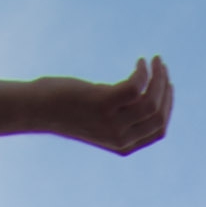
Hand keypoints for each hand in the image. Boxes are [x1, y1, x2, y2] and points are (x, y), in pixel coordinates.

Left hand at [49, 57, 172, 155]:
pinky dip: (142, 72)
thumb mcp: (97, 119)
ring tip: (155, 60)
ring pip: (150, 101)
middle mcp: (119, 138)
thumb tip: (140, 95)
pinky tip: (140, 62)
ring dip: (158, 77)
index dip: (168, 107)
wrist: (37, 109)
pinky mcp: (102, 104)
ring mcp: (111, 123)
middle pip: (158, 115)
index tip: (167, 85)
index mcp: (123, 146)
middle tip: (161, 66)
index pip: (159, 131)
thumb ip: (119, 115)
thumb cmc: (66, 110)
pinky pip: (135, 87)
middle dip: (165, 88)